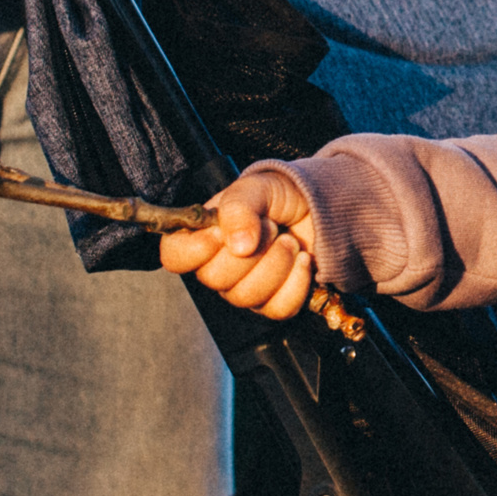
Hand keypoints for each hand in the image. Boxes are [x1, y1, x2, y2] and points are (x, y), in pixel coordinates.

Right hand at [158, 167, 330, 320]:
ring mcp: (246, 288)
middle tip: (272, 226)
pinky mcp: (275, 302)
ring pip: (247, 296)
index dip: (193, 250)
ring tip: (290, 240)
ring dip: (276, 262)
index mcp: (204, 236)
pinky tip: (303, 260)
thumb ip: (239, 207)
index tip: (219, 233)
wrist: (322, 207)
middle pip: (214, 279)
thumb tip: (237, 245)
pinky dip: (296, 282)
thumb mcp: (257, 187)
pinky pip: (278, 308)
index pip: (174, 257)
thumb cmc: (281, 195)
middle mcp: (219, 266)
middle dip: (251, 249)